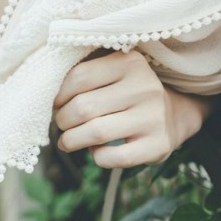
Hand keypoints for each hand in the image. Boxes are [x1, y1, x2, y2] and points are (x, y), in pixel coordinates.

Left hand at [53, 49, 181, 169]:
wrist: (173, 115)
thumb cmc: (128, 93)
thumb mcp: (115, 72)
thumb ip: (86, 73)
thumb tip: (46, 93)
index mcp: (131, 63)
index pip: (79, 77)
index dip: (59, 94)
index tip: (57, 103)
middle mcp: (145, 87)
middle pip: (83, 107)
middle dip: (63, 120)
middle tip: (63, 124)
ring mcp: (153, 117)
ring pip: (95, 133)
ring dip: (71, 140)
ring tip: (67, 141)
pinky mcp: (156, 145)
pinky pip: (111, 157)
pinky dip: (96, 156)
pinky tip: (96, 151)